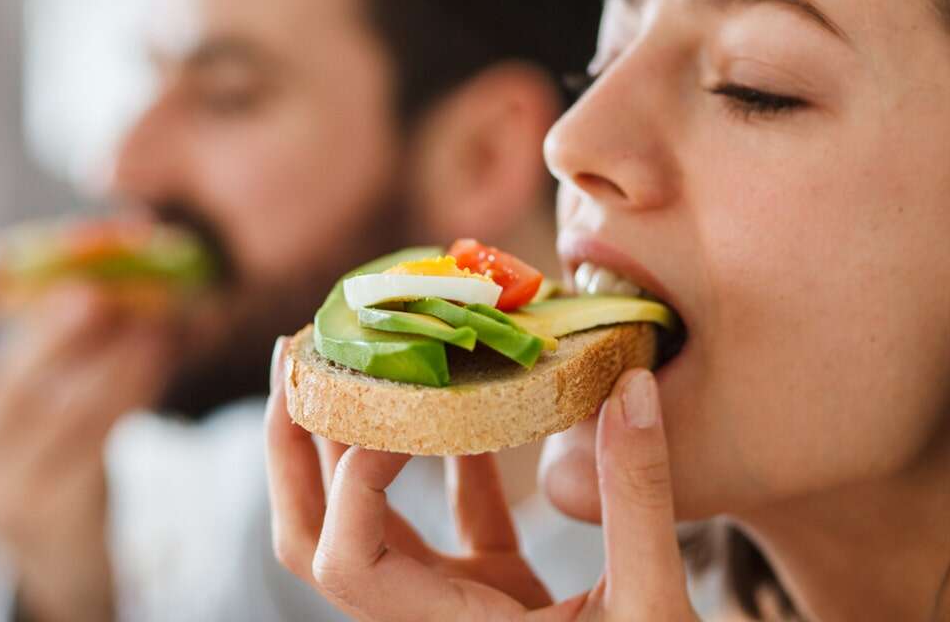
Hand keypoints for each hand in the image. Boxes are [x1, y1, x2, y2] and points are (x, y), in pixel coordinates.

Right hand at [0, 238, 172, 621]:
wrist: (61, 556)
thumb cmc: (49, 458)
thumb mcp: (28, 413)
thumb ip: (51, 354)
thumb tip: (108, 271)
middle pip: (8, 385)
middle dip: (54, 333)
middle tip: (99, 289)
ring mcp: (9, 491)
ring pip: (69, 412)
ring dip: (119, 357)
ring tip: (158, 317)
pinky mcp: (62, 507)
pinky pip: (104, 436)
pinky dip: (138, 389)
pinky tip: (165, 354)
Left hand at [264, 336, 698, 620]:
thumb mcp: (654, 606)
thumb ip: (639, 500)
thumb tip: (630, 388)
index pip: (348, 562)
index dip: (354, 480)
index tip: (407, 405)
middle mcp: (428, 621)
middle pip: (316, 538)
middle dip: (295, 447)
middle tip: (298, 354)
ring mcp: (451, 605)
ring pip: (363, 526)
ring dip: (348, 444)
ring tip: (351, 357)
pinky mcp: (487, 591)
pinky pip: (441, 520)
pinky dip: (441, 459)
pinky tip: (463, 400)